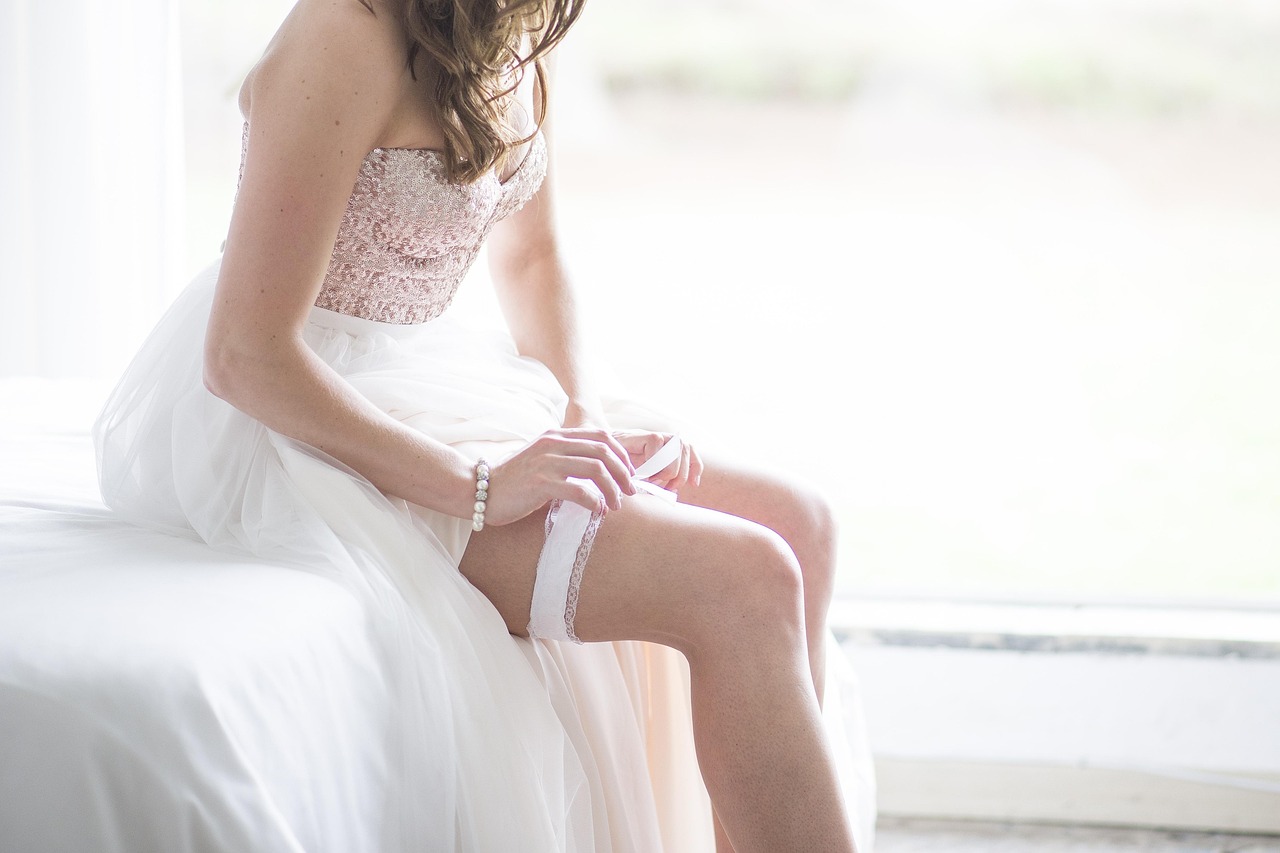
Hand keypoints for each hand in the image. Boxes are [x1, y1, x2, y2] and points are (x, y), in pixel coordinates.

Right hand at [482, 427, 636, 524]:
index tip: (630, 474)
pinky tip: (597, 511)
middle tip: (630, 492)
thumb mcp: (542, 460)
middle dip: (623, 473)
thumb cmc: (513, 481)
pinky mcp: (541, 483)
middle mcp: (553, 443)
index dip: (622, 454)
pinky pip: (579, 491)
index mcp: (556, 436)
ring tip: (616, 505)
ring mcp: (547, 462)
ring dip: (612, 489)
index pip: (601, 436)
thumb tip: (598, 473)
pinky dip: (594, 502)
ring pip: (596, 469)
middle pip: (604, 451)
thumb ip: (566, 460)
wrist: (479, 490)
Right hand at [611, 430, 703, 491]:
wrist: (600, 456)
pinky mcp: (645, 434)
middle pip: (686, 451)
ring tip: (651, 481)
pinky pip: (657, 445)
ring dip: (666, 471)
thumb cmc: (622, 470)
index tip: (694, 485)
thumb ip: (659, 482)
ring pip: (675, 450)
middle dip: (679, 475)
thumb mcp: (645, 479)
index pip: (690, 451)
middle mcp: (664, 439)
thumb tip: (674, 491)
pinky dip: (652, 463)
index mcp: (668, 448)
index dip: (695, 467)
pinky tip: (642, 473)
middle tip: (665, 488)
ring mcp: (656, 435)